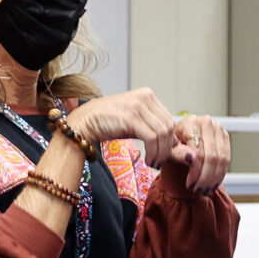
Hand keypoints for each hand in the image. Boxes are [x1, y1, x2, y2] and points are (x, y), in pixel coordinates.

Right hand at [65, 87, 179, 167]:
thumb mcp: (135, 122)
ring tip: (153, 163)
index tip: (165, 155)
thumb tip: (173, 142)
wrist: (85, 122)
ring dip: (161, 153)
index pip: (169, 119)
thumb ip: (152, 127)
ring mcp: (138, 105)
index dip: (170, 140)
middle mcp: (144, 96)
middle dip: (167, 148)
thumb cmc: (108, 123)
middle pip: (168, 126)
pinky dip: (153, 153)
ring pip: (162, 134)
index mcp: (148, 95)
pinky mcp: (131, 117)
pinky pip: (152, 138)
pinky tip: (148, 160)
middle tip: (159, 162)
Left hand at [169, 114, 229, 193]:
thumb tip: (192, 159)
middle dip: (205, 177)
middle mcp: (207, 122)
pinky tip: (212, 183)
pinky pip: (227, 159)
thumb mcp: (169, 151)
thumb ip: (178, 153)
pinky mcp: (225, 136)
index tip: (190, 185)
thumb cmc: (172, 144)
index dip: (196, 172)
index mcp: (191, 122)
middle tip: (198, 190)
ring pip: (221, 159)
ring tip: (204, 189)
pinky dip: (220, 174)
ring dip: (214, 178)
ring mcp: (218, 128)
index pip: (199, 152)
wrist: (180, 137)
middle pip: (212, 156)